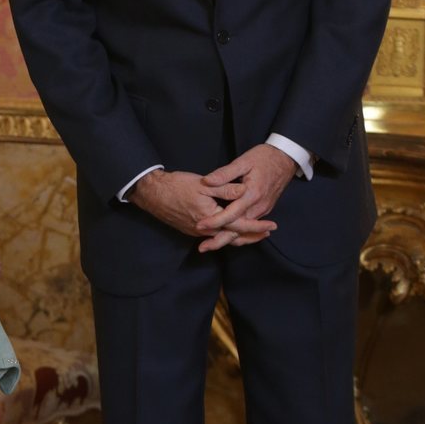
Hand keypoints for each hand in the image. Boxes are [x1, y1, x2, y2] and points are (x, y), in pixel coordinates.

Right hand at [129, 169, 276, 252]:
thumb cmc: (177, 186)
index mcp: (211, 218)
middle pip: (234, 237)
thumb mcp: (204, 185)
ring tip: (254, 234)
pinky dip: (226, 235)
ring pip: (223, 238)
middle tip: (267, 233)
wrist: (152, 193)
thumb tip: (245, 191)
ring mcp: (197, 232)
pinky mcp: (191, 230)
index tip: (271, 226)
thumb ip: (226, 189)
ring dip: (240, 237)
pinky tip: (231, 230)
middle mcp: (205, 230)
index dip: (257, 226)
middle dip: (252, 236)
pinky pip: (213, 236)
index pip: (240, 226)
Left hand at [198, 144, 295, 251]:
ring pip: (244, 231)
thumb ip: (225, 173)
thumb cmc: (264, 158)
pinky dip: (238, 234)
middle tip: (202, 248)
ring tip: (209, 245)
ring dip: (228, 239)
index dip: (214, 221)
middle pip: (238, 230)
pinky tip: (226, 237)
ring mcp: (263, 210)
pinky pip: (250, 227)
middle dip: (219, 240)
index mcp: (251, 194)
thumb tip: (207, 181)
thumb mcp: (243, 161)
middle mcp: (258, 207)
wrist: (286, 159)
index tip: (199, 225)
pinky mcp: (264, 210)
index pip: (230, 214)